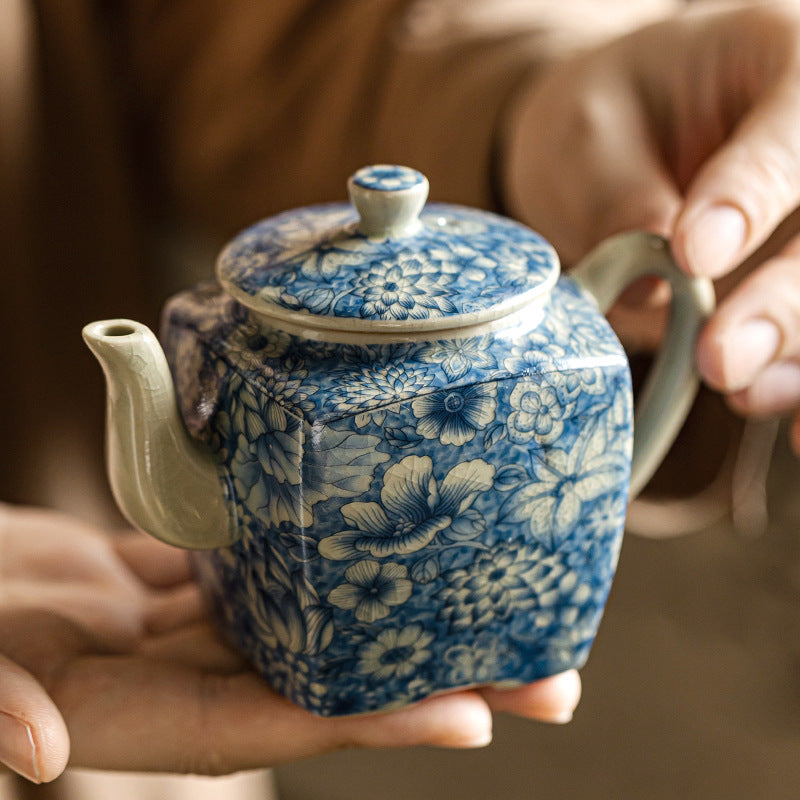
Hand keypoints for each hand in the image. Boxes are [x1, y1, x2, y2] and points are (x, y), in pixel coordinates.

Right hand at [0, 504, 579, 782]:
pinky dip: (338, 566)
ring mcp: (205, 629)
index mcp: (151, 715)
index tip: (472, 718)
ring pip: (321, 625)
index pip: (279, 720)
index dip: (374, 723)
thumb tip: (35, 752)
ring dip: (405, 619)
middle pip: (332, 681)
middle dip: (439, 681)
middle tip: (547, 677)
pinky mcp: (200, 585)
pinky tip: (396, 547)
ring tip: (503, 604)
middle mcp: (197, 678)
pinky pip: (283, 578)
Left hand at [502, 0, 799, 452]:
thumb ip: (622, 196)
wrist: (614, 147)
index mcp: (784, 58)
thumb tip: (664, 288)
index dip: (754, 192)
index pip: (797, 122)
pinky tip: (795, 427)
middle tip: (724, 361)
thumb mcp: (587, 133)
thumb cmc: (603, 123)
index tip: (693, 254)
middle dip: (791, 302)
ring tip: (748, 395)